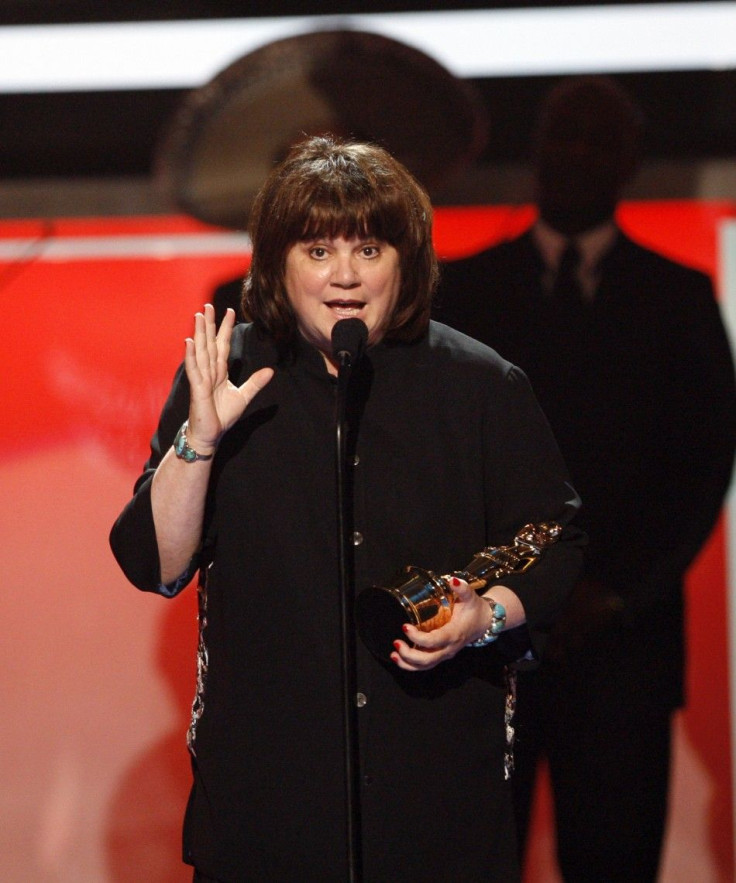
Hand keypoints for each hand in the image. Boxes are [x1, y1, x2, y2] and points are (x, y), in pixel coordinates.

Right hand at [183, 304, 272, 451]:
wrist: (210, 434)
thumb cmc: (222, 416)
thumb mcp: (243, 397)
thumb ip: (255, 383)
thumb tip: (271, 371)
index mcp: (219, 372)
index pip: (222, 345)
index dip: (226, 328)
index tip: (230, 311)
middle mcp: (209, 371)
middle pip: (210, 343)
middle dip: (210, 324)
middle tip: (209, 305)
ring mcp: (201, 379)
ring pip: (201, 351)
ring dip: (199, 333)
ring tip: (199, 316)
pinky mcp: (197, 388)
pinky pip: (194, 369)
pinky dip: (191, 355)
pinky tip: (189, 341)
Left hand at [390, 577, 490, 670]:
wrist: (484, 623)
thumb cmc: (474, 609)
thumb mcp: (470, 597)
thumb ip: (462, 588)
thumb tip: (453, 580)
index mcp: (454, 634)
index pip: (435, 641)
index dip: (418, 637)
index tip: (405, 627)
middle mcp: (449, 648)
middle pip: (428, 659)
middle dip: (410, 654)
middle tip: (396, 641)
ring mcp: (445, 654)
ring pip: (425, 665)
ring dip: (408, 663)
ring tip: (393, 654)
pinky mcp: (441, 655)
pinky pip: (426, 665)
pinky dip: (411, 665)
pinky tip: (398, 658)